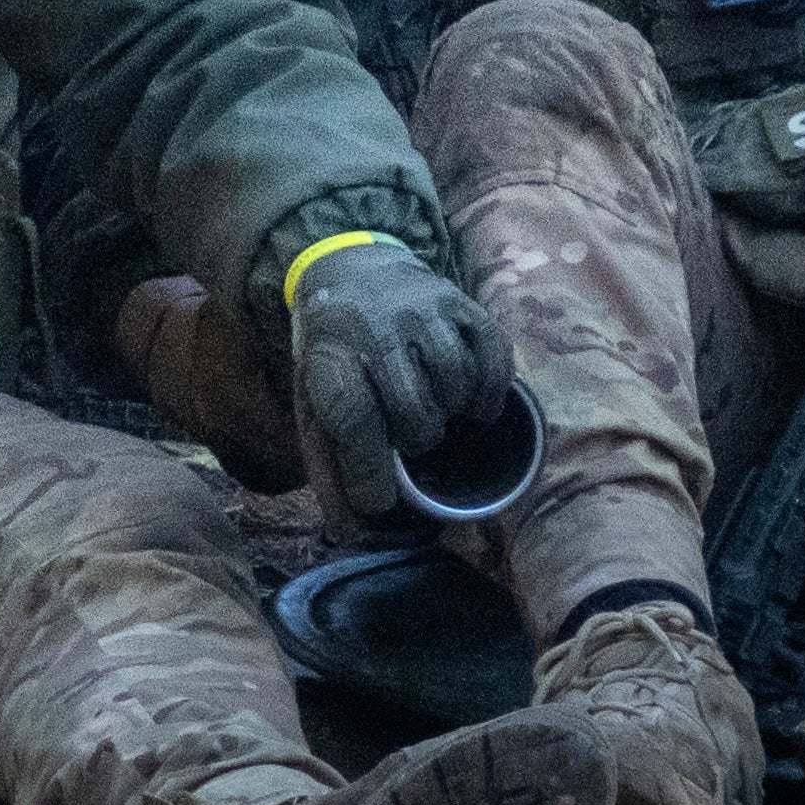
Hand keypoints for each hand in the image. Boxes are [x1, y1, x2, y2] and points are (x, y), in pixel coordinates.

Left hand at [287, 239, 518, 523]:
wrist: (350, 270)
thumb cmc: (335, 355)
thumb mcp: (313, 403)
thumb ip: (328, 466)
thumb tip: (350, 534)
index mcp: (330, 356)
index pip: (353, 419)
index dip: (369, 472)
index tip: (379, 500)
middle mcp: (377, 329)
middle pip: (412, 407)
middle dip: (416, 441)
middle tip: (414, 440)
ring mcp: (422, 310)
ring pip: (454, 380)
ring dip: (453, 414)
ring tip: (442, 418)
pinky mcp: (461, 301)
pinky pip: (492, 353)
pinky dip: (490, 391)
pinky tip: (476, 408)